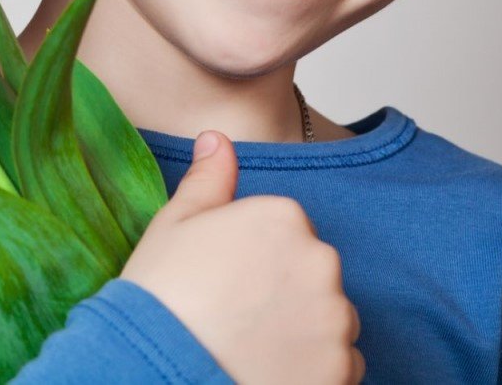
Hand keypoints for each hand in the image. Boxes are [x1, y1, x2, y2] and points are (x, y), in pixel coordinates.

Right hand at [120, 130, 364, 383]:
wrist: (160, 371)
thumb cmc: (162, 297)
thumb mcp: (173, 224)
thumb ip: (208, 178)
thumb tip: (217, 139)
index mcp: (281, 216)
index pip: (283, 229)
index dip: (250, 255)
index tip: (223, 276)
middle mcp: (319, 260)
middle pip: (310, 271)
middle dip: (282, 289)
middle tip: (235, 312)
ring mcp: (334, 317)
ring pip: (327, 316)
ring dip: (301, 328)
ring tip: (252, 344)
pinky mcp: (341, 368)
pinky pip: (339, 362)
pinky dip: (313, 366)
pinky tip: (270, 367)